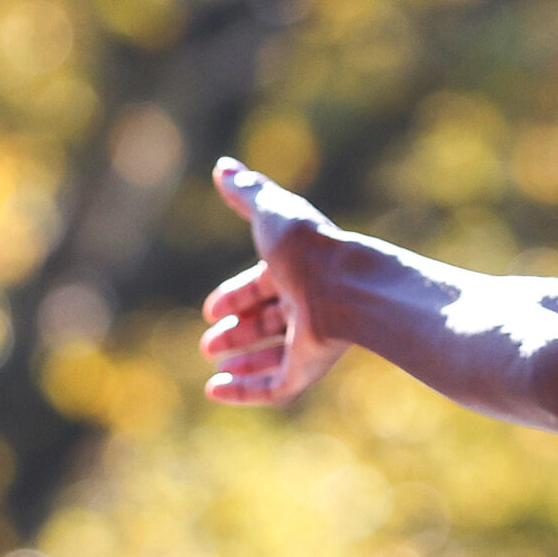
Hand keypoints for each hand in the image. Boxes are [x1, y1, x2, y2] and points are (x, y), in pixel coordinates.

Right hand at [199, 158, 349, 404]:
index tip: (211, 309)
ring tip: (214, 365)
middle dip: (239, 329)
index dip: (237, 295)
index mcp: (300, 269)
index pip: (264, 285)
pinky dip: (245, 391)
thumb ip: (248, 191)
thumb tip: (223, 165)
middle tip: (209, 341)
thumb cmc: (309, 248)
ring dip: (243, 361)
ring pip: (275, 354)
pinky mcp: (309, 368)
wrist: (348, 286)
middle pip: (270, 320)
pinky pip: (275, 387)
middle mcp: (308, 303)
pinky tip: (215, 390)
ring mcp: (311, 338)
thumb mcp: (272, 213)